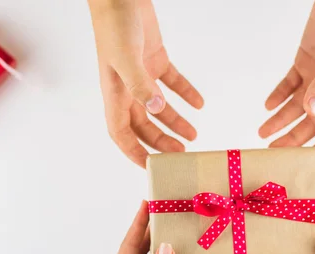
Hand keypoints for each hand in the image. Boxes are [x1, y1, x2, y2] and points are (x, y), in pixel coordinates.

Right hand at [88, 0, 203, 167]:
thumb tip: (156, 110)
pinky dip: (185, 93)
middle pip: (143, 125)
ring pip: (158, 108)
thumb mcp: (126, 58)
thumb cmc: (114, 25)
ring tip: (193, 135)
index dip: (133, 152)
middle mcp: (127, 88)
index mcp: (115, 93)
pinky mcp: (154, 60)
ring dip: (175, 122)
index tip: (149, 168)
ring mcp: (141, 74)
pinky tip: (199, 103)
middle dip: (161, 142)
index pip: (121, 133)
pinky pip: (172, 83)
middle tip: (181, 154)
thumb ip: (140, 85)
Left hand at [259, 0, 314, 154]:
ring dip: (280, 121)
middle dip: (292, 140)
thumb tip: (311, 112)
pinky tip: (267, 106)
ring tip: (262, 133)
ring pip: (296, 107)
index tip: (306, 163)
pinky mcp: (305, 63)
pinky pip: (289, 86)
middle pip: (310, 124)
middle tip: (272, 152)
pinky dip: (278, 96)